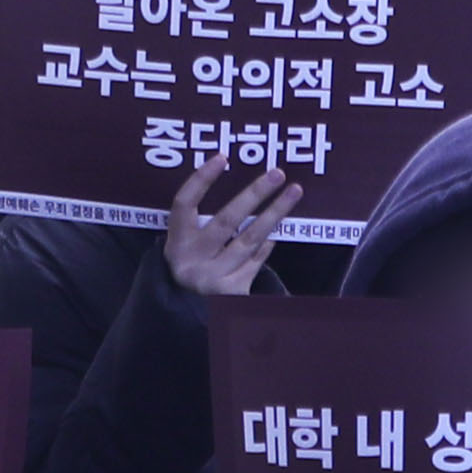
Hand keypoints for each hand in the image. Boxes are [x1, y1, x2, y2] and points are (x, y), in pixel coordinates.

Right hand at [163, 156, 298, 297]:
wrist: (187, 315)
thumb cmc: (192, 267)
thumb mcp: (185, 246)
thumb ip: (200, 221)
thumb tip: (240, 184)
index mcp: (176, 242)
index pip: (184, 204)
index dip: (201, 180)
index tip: (222, 157)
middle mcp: (192, 260)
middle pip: (226, 220)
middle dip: (254, 194)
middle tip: (277, 173)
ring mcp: (212, 277)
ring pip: (249, 239)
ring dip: (274, 213)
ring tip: (294, 192)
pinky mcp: (232, 292)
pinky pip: (256, 260)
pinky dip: (267, 243)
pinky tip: (278, 228)